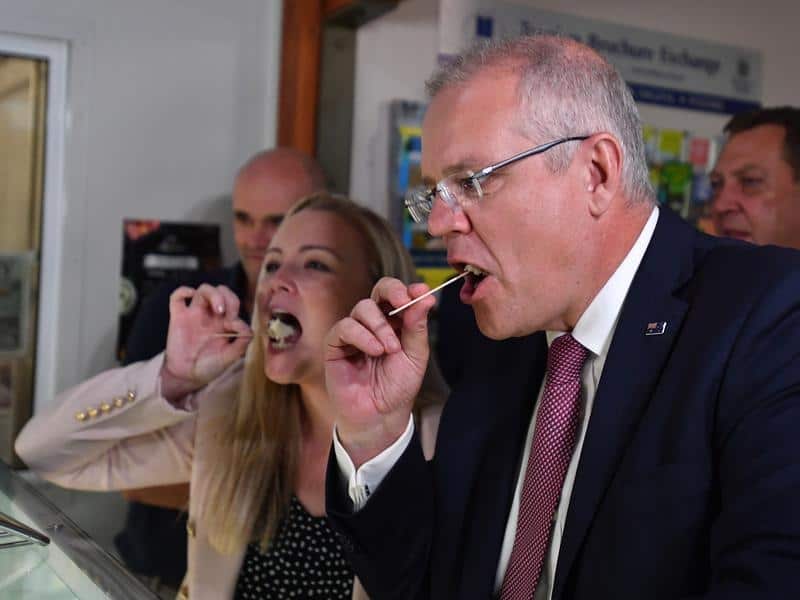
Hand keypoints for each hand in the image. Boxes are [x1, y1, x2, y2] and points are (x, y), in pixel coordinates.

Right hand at [161, 284, 251, 399]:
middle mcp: (211, 315)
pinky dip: (182, 291)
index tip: (234, 325)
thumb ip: (242, 342)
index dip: (237, 311)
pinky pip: (176, 297)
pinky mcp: (178, 317)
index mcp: (225, 322)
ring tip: (218, 309)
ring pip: (204, 289)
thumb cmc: (209, 366)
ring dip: (213, 294)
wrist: (188, 376)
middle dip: (227, 296)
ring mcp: (194, 314)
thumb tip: (244, 326)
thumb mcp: (230, 357)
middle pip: (221, 291)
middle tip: (226, 312)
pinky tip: (190, 295)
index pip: (234, 304)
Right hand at [325, 277, 434, 466]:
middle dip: (393, 292)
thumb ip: (417, 326)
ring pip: (363, 307)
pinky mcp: (336, 344)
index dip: (408, 289)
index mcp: (395, 322)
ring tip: (390, 349)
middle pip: (379, 290)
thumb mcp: (415, 356)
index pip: (398, 294)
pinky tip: (374, 351)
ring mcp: (354, 332)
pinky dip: (362, 336)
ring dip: (380, 325)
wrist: (381, 415)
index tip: (421, 292)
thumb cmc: (397, 386)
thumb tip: (425, 297)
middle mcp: (374, 322)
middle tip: (403, 303)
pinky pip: (345, 327)